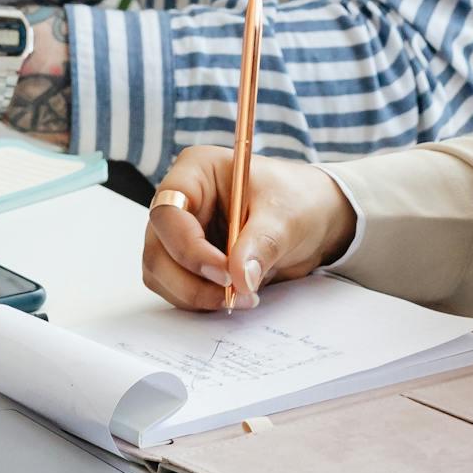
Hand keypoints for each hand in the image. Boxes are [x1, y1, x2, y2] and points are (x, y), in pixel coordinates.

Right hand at [141, 147, 354, 309]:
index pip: (168, 212)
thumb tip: (241, 279)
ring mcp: (180, 233)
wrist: (314, 218)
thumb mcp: (286, 217)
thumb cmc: (297, 200)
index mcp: (196, 172)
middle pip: (158, 250)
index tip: (225, 272)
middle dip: (191, 281)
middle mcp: (180, 202)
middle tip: (234, 295)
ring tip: (242, 296)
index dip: (189, 248)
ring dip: (196, 295)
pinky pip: (177, 288)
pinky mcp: (188, 261)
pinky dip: (200, 300)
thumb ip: (261, 245)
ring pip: (162, 274)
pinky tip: (236, 296)